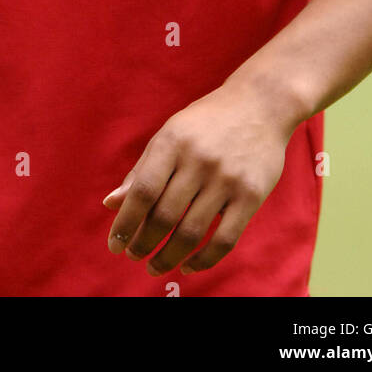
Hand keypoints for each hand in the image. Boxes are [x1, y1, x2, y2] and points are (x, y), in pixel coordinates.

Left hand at [102, 80, 292, 276]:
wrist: (260, 105)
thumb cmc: (206, 122)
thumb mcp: (170, 134)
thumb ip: (142, 170)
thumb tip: (110, 204)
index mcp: (172, 142)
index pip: (143, 191)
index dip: (126, 222)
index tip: (114, 245)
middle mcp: (198, 160)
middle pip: (165, 216)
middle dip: (144, 243)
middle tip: (134, 256)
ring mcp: (227, 179)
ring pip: (192, 232)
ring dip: (169, 258)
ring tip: (155, 266)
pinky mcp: (251, 195)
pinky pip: (225, 239)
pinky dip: (204, 260)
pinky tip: (188, 266)